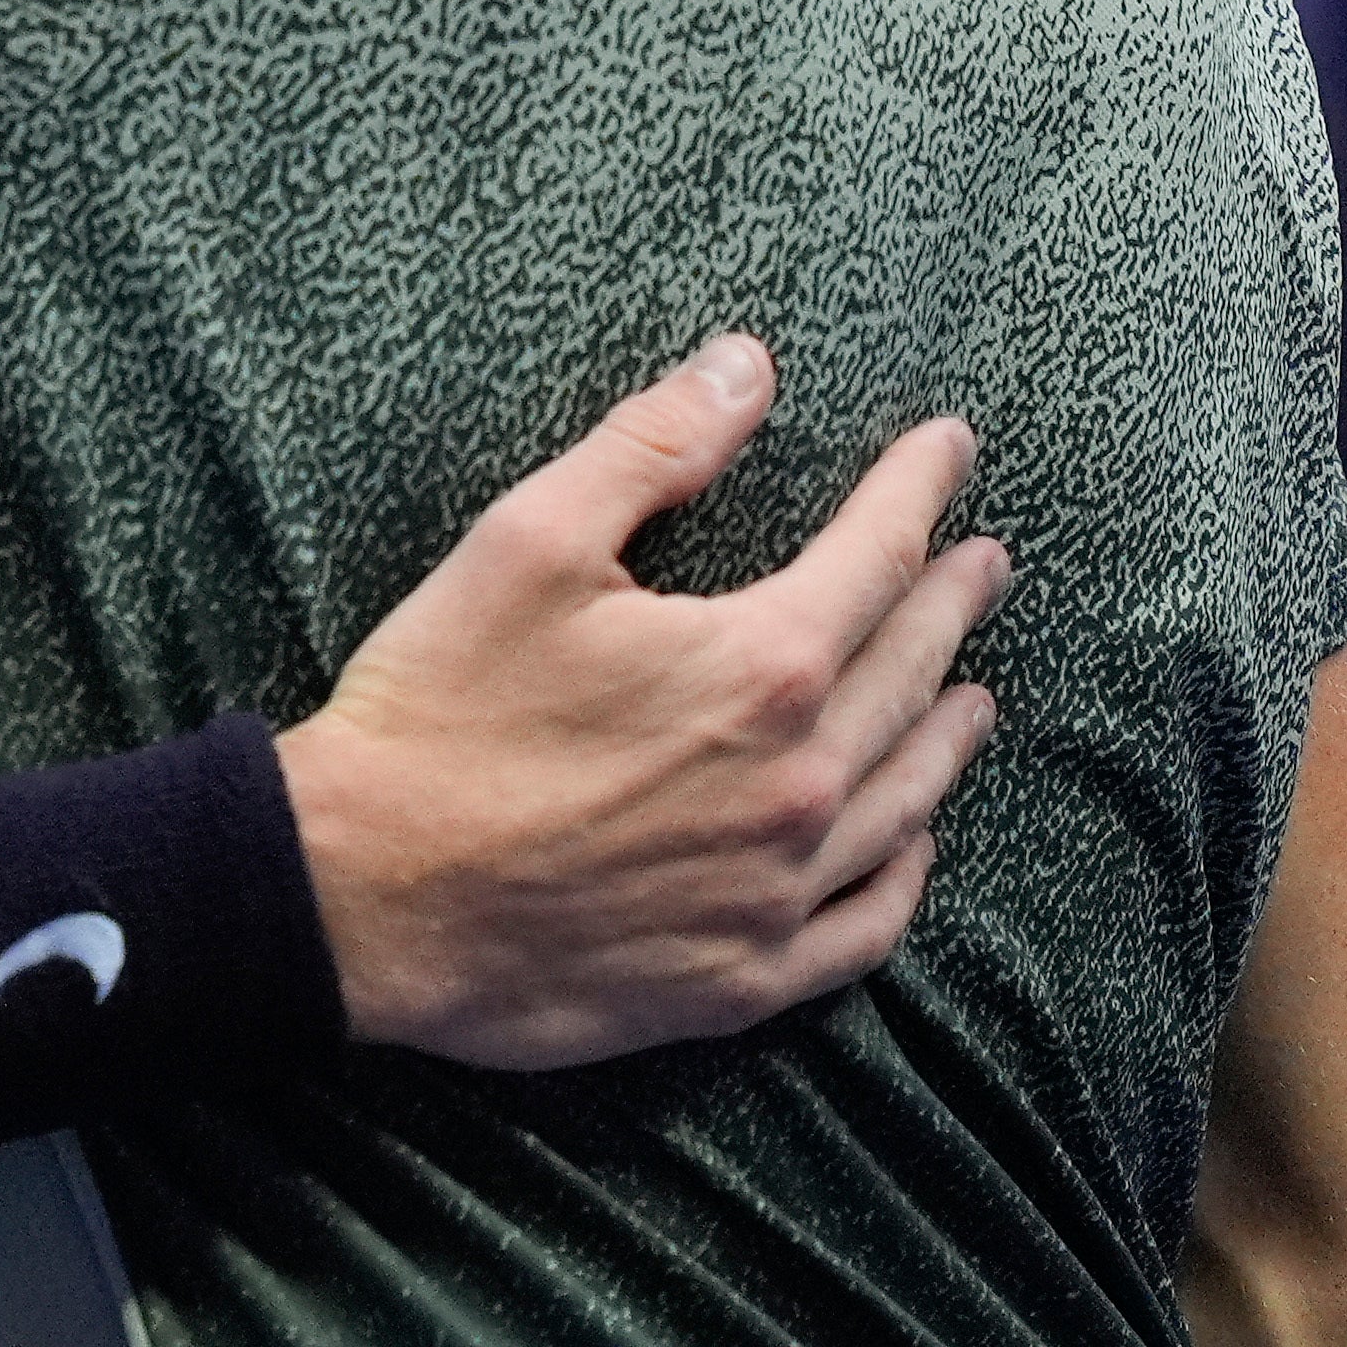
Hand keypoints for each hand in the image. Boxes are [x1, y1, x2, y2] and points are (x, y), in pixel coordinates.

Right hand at [284, 337, 1005, 1067]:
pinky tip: (912, 844)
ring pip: (905, 802)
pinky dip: (903, 875)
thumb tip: (745, 368)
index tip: (949, 448)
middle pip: (910, 676)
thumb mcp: (528, 543)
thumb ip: (652, 449)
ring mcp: (776, 892)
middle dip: (951, 606)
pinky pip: (863, 926)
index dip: (918, 490)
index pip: (878, 556)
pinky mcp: (739, 977)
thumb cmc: (437, 710)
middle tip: (984, 565)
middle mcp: (797, 785)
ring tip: (972, 694)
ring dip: (945, 735)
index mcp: (760, 670)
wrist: (363, 894)